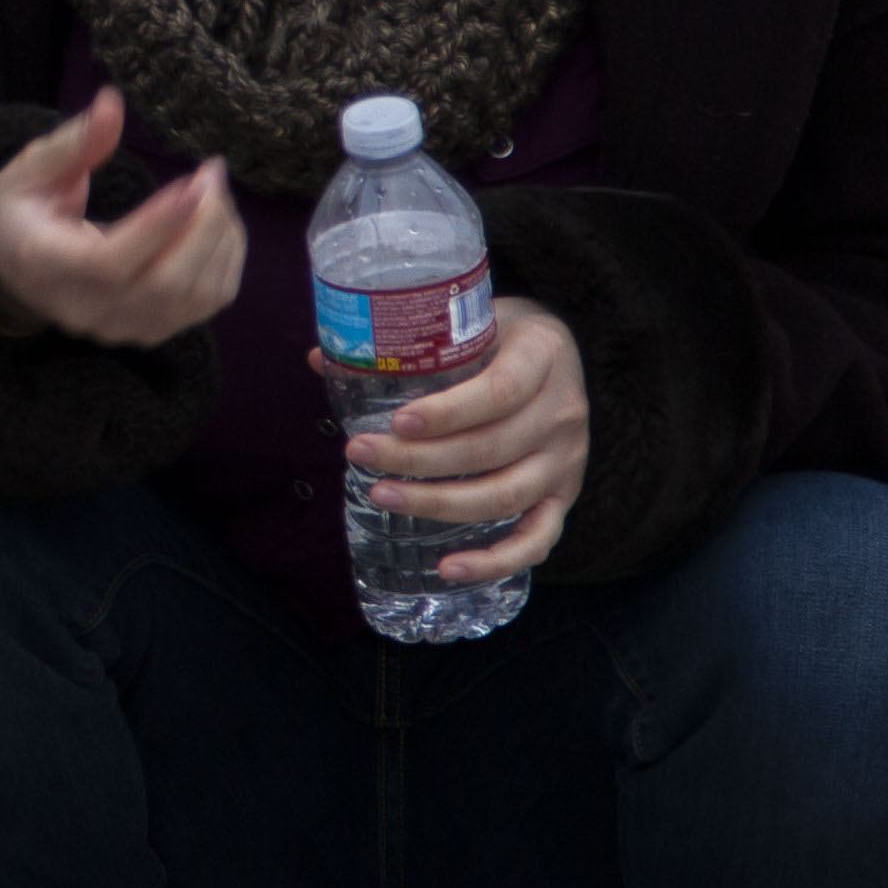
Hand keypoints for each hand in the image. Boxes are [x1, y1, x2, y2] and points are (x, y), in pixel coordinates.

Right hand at [0, 88, 244, 349]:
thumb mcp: (30, 170)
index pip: (108, 263)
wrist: (15, 272)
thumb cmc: (21, 212)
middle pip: (164, 284)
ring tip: (214, 188)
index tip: (190, 184)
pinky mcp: (152, 329)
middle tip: (212, 171)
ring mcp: (123, 327)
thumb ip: (74, 142)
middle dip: (204, 225)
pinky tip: (217, 219)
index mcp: (47, 267)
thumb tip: (111, 102)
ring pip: (195, 296)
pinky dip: (225, 258)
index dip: (155, 228)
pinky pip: (208, 302)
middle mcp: (87, 309)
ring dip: (221, 238)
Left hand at [330, 297, 590, 579]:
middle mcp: (562, 411)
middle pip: (490, 448)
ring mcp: (567, 459)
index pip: (499, 391)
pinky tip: (449, 567)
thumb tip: (321, 359)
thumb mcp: (465, 320)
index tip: (396, 421)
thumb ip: (404, 340)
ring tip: (380, 494)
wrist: (553, 351)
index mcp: (544, 355)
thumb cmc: (498, 334)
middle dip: (417, 458)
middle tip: (359, 453)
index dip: (448, 412)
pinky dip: (496, 560)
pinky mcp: (564, 495)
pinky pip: (538, 539)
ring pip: (504, 495)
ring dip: (437, 503)